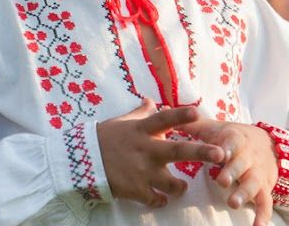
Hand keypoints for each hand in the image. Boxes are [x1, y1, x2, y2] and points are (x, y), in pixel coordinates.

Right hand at [97, 98, 224, 206]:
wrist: (81, 160)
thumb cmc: (104, 138)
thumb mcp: (121, 122)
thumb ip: (140, 114)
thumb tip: (152, 101)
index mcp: (140, 131)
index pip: (163, 120)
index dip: (180, 116)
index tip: (197, 112)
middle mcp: (144, 150)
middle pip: (177, 150)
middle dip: (200, 152)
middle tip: (221, 154)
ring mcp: (141, 172)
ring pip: (172, 183)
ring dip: (180, 187)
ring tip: (180, 187)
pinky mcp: (135, 189)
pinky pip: (156, 199)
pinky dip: (159, 200)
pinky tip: (158, 199)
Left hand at [179, 119, 277, 225]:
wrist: (265, 144)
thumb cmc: (230, 136)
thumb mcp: (214, 128)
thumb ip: (192, 125)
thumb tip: (166, 115)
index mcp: (235, 140)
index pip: (233, 142)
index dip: (228, 148)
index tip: (221, 153)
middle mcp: (248, 157)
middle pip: (242, 165)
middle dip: (232, 172)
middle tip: (221, 181)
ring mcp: (256, 174)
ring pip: (252, 184)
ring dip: (244, 194)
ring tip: (232, 203)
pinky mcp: (262, 188)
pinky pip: (264, 202)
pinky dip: (262, 214)